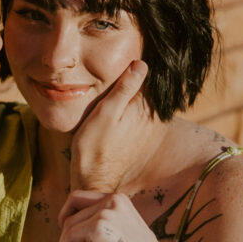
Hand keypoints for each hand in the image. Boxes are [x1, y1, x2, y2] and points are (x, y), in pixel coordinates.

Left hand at [57, 190, 190, 241]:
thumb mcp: (128, 232)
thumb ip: (110, 224)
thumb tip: (84, 229)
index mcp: (119, 199)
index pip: (78, 198)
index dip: (66, 215)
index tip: (65, 235)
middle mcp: (112, 200)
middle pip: (71, 214)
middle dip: (63, 237)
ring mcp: (105, 212)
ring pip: (68, 228)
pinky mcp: (98, 228)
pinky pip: (69, 240)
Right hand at [70, 60, 153, 191]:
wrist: (92, 179)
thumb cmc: (94, 145)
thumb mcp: (106, 112)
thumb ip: (124, 89)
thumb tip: (141, 64)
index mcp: (144, 107)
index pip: (145, 77)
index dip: (131, 68)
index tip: (118, 63)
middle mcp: (150, 116)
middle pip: (142, 88)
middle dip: (129, 80)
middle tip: (110, 78)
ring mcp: (144, 126)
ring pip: (136, 100)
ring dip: (125, 94)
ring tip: (107, 96)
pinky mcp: (136, 134)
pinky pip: (132, 112)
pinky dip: (124, 108)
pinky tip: (110, 112)